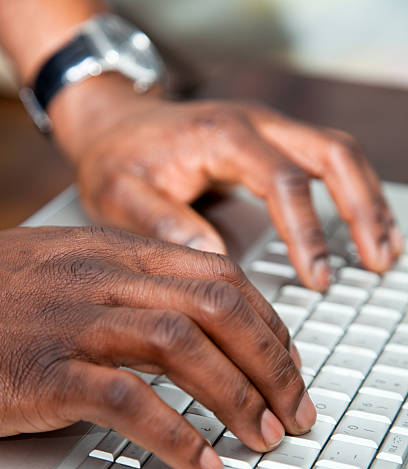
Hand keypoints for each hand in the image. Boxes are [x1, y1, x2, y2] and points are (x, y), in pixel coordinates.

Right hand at [0, 226, 314, 468]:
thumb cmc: (5, 295)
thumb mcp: (77, 270)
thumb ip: (137, 284)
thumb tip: (202, 317)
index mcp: (117, 251)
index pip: (219, 276)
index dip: (268, 323)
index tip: (288, 362)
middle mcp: (103, 279)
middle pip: (216, 308)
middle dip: (270, 362)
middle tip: (293, 407)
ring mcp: (74, 321)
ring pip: (183, 348)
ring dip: (236, 397)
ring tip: (261, 436)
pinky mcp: (45, 370)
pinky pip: (128, 401)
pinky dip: (175, 434)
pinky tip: (200, 460)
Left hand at [50, 74, 403, 292]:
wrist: (113, 125)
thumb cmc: (116, 159)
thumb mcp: (120, 196)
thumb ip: (163, 224)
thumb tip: (214, 259)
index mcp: (221, 137)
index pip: (284, 182)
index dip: (308, 233)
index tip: (318, 278)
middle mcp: (253, 125)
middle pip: (332, 155)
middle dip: (362, 209)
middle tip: (379, 261)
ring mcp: (266, 130)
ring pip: (337, 153)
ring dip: (366, 199)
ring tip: (384, 249)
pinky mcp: (268, 144)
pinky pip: (323, 161)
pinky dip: (350, 191)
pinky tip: (360, 224)